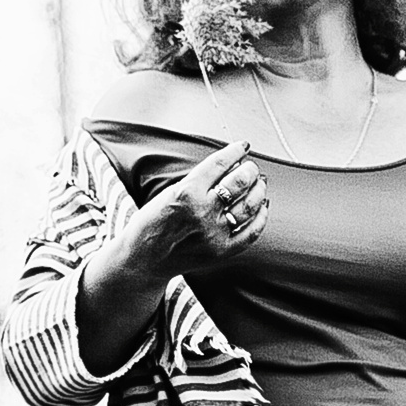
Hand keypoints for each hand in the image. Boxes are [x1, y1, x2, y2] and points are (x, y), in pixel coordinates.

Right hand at [127, 139, 267, 280]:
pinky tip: (262, 207)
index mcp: (187, 192)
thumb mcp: (169, 192)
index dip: (235, 151)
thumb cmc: (153, 222)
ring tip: (259, 183)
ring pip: (250, 205)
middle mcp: (203, 212)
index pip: (220, 163)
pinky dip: (261, 217)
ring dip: (259, 190)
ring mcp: (214, 234)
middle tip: (251, 167)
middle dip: (250, 170)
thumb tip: (232, 164)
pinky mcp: (221, 252)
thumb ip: (199, 180)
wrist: (144, 259)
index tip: (243, 146)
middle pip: (240, 182)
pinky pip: (251, 232)